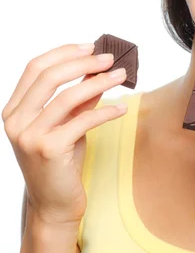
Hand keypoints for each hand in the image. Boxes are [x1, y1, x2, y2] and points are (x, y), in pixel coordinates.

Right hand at [2, 44, 127, 227]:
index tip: (90, 46)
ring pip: (68, 97)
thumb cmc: (60, 164)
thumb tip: (97, 70)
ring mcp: (29, 136)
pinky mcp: (49, 150)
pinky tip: (122, 109)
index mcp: (14, 110)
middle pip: (49, 76)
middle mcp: (16, 121)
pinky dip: (105, 112)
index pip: (35, 68)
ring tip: (121, 76)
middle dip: (83, 62)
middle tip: (110, 58)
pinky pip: (82, 121)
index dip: (64, 52)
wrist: (53, 205)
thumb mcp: (66, 125)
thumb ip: (77, 100)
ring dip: (99, 82)